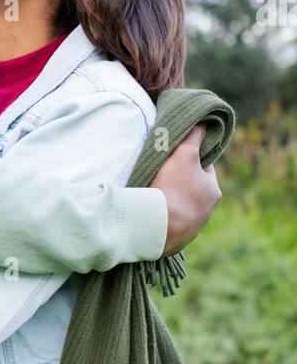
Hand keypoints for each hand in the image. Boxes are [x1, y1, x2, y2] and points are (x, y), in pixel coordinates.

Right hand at [152, 125, 221, 254]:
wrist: (157, 226)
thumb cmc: (172, 187)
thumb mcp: (183, 155)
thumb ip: (194, 137)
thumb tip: (204, 121)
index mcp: (213, 191)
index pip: (204, 169)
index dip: (191, 159)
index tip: (176, 156)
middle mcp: (207, 212)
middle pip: (194, 190)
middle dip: (181, 183)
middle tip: (162, 175)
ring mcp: (192, 229)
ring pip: (182, 209)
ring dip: (171, 202)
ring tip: (154, 195)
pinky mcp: (176, 242)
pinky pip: (170, 225)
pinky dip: (163, 218)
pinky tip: (151, 214)